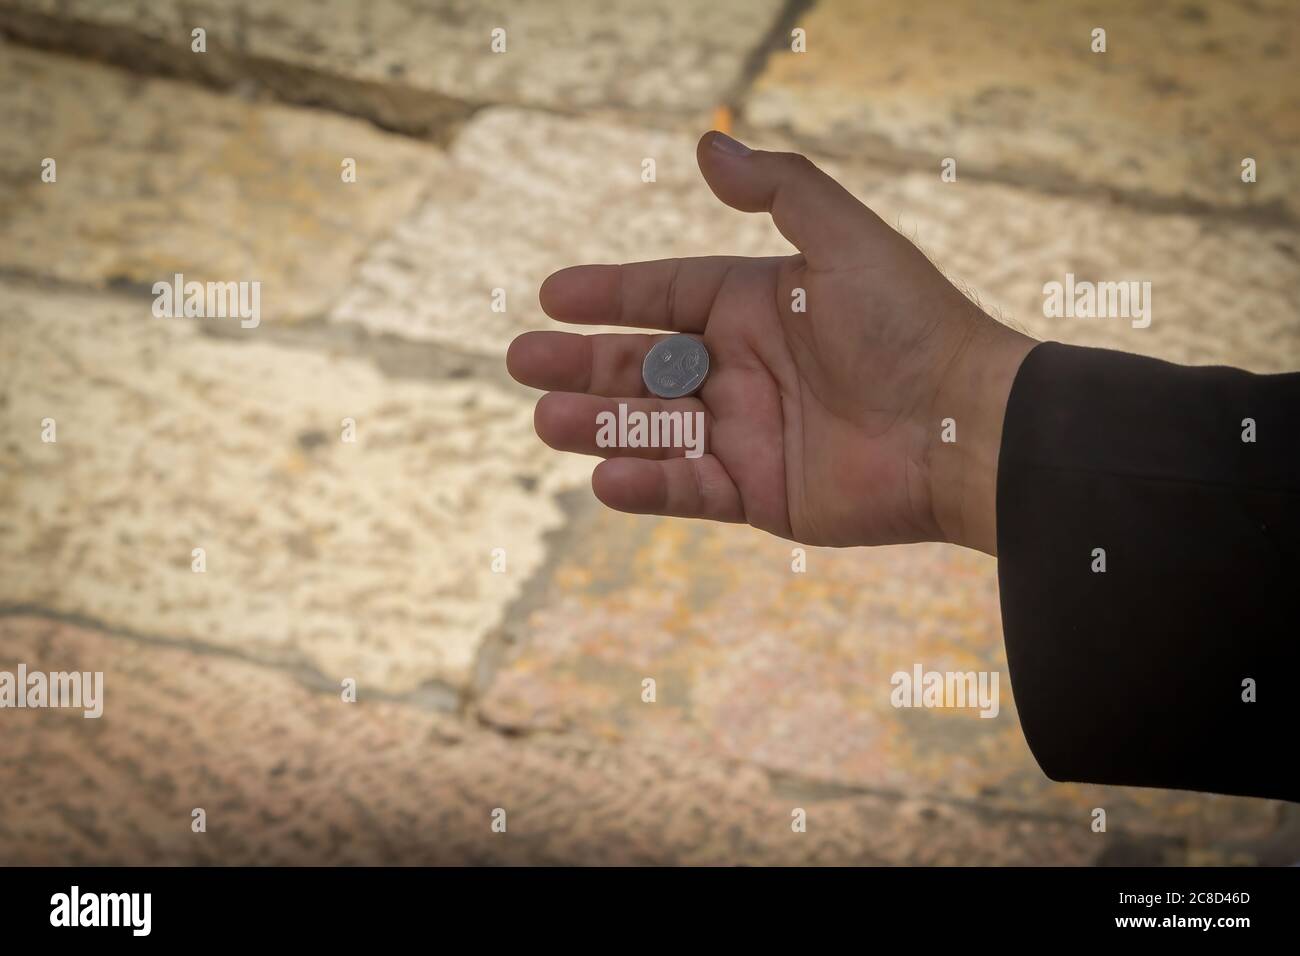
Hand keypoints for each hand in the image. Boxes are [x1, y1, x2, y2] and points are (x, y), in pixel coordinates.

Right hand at [507, 132, 1035, 553]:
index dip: (609, 295)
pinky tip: (603, 477)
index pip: (665, 297)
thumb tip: (706, 145)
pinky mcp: (761, 494)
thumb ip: (778, 190)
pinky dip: (647, 485)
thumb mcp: (845, 240)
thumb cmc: (911, 325)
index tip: (552, 296)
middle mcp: (745, 368)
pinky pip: (689, 488)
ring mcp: (749, 433)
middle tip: (521, 362)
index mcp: (758, 305)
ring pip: (654, 428)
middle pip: (644, 366)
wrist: (965, 428)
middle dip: (581, 364)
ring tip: (546, 420)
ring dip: (597, 425)